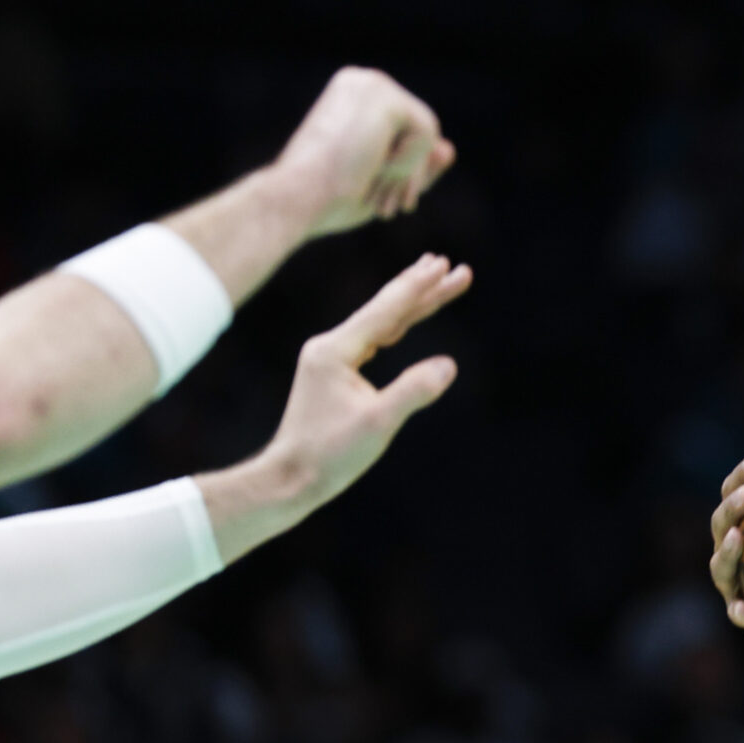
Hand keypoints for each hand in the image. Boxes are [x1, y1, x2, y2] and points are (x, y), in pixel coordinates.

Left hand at [261, 254, 473, 508]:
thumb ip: (412, 391)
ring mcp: (330, 359)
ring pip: (380, 324)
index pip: (386, 312)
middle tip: (452, 266)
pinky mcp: (333, 373)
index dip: (418, 288)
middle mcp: (330, 347)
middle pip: (385, 310)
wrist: (290, 477)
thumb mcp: (377, 424)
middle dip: (421, 289)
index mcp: (336, 351)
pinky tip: (405, 321)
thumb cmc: (330, 455)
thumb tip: (449, 365)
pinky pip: (372, 341)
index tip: (444, 265)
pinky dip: (395, 326)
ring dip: (410, 305)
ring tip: (436, 281)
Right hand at [275, 67, 456, 236]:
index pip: (407, 132)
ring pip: (428, 133)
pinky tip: (374, 167)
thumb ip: (417, 166)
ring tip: (371, 184)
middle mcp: (362, 82)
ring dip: (405, 172)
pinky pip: (427, 134)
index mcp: (354, 97)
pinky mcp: (384, 97)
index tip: (377, 196)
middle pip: (422, 131)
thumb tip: (449, 149)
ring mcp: (372, 85)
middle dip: (408, 175)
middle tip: (383, 205)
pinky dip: (407, 164)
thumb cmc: (327, 198)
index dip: (402, 172)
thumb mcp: (382, 183)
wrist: (297, 198)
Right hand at [707, 450, 743, 650]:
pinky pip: (734, 612)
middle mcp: (731, 548)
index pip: (734, 492)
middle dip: (731, 507)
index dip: (742, 475)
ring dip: (727, 551)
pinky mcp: (739, 611)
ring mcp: (732, 581)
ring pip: (720, 565)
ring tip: (738, 539)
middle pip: (721, 523)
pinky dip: (737, 610)